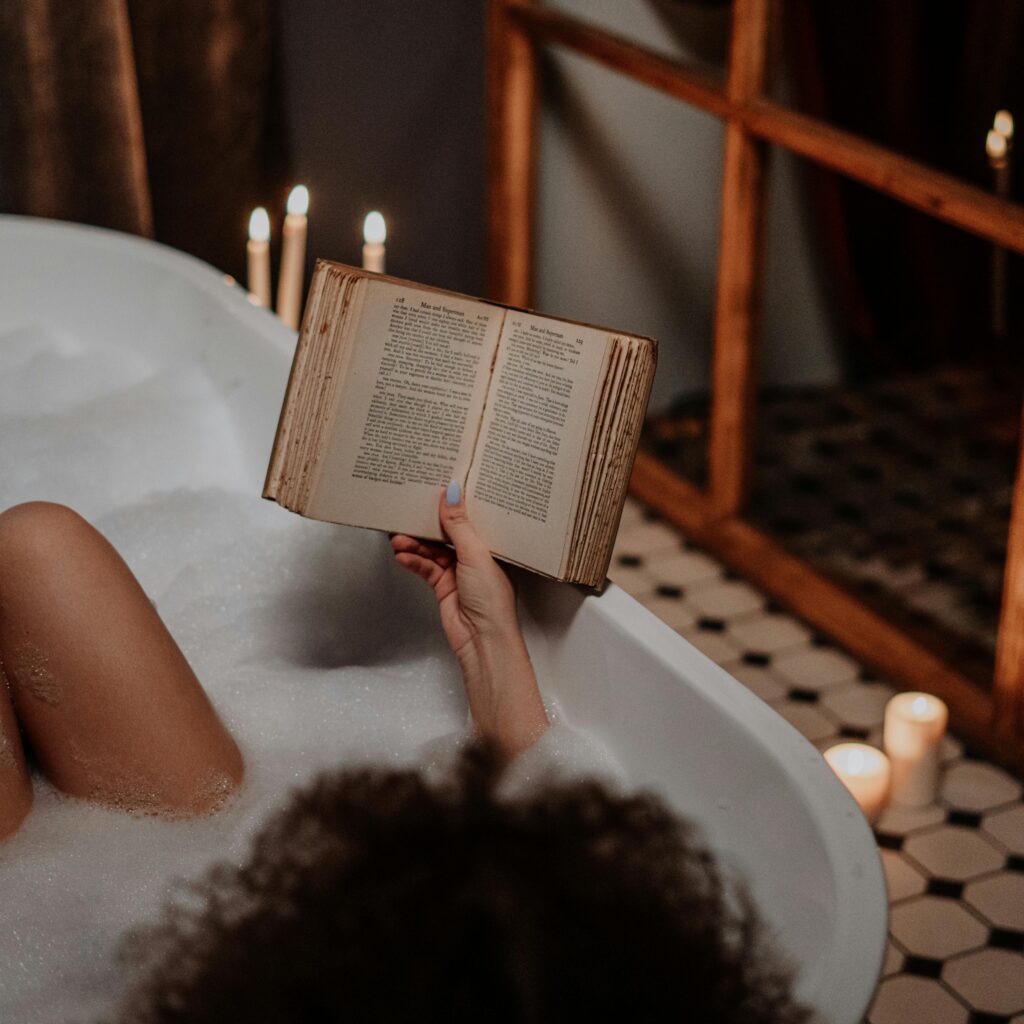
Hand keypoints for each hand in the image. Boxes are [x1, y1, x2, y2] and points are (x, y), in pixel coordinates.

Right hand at [390, 481, 517, 659]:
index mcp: (491, 545)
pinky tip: (401, 556)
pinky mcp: (444, 586)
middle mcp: (476, 557)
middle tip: (407, 513)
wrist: (482, 639)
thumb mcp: (475, 554)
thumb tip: (452, 492)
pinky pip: (425, 568)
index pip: (471, 519)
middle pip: (447, 534)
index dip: (454, 504)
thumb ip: (459, 524)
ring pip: (432, 551)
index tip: (436, 488)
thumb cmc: (491, 598)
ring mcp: (459, 572)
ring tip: (398, 538)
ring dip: (415, 545)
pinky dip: (413, 561)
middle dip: (427, 526)